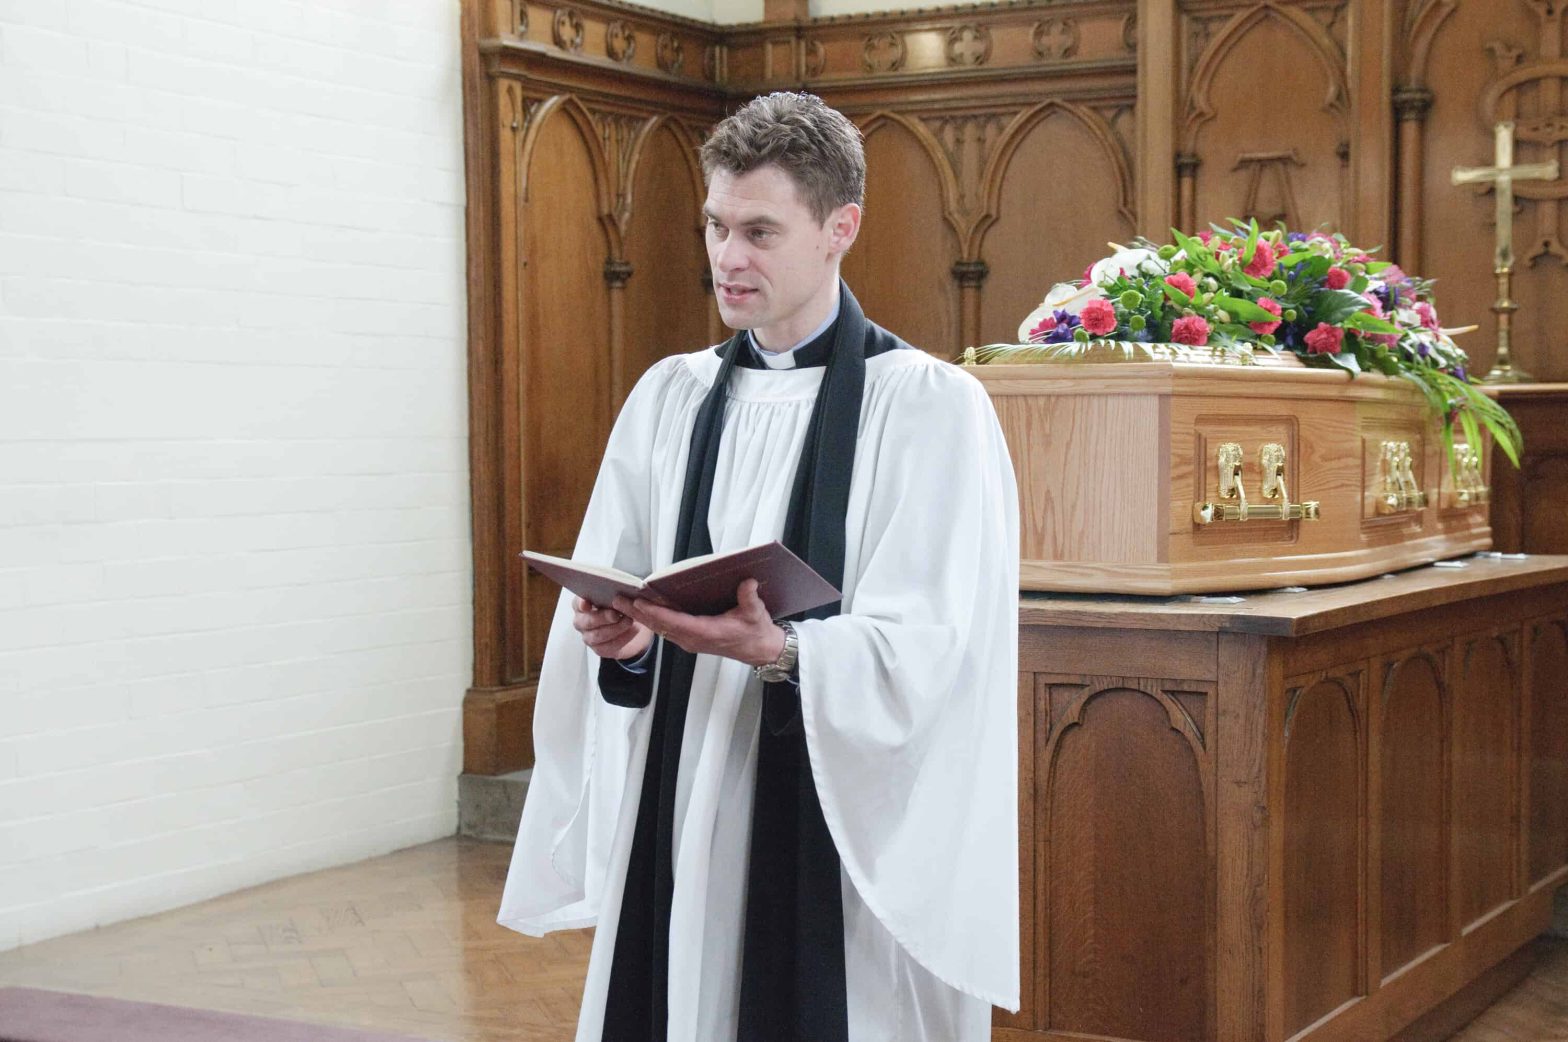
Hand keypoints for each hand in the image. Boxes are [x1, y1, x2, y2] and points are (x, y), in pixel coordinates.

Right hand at [572, 596, 653, 660]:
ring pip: (597, 635)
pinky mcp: (598, 648)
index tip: (587, 603)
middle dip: (602, 617)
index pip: (577, 603)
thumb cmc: (622, 605)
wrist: (634, 626)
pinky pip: (608, 646)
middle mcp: (581, 620)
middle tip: (616, 614)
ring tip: (629, 621)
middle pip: (586, 621)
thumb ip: (613, 592)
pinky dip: (622, 639)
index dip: (581, 604)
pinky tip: (632, 631)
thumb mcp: (619, 595)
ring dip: (615, 628)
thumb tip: (617, 591)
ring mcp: (588, 636)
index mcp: (582, 604)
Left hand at [613, 578, 785, 667]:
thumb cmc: (756, 631)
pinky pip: (666, 629)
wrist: (759, 650)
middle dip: (637, 613)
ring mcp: (690, 641)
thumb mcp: (755, 613)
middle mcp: (694, 639)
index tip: (639, 603)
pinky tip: (639, 609)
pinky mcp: (690, 639)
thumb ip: (749, 598)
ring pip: (660, 628)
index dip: (656, 612)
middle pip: (660, 626)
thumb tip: (748, 582)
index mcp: (707, 633)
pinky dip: (651, 619)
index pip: (676, 622)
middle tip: (617, 600)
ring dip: (640, 616)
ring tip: (621, 602)